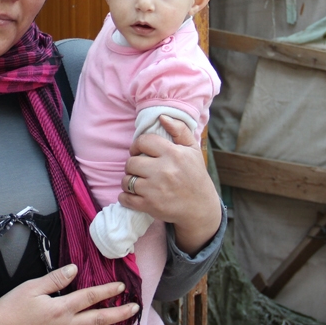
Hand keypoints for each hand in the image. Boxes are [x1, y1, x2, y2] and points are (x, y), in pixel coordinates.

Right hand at [0, 264, 139, 324]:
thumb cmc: (10, 309)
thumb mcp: (31, 287)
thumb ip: (55, 278)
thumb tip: (75, 269)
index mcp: (61, 308)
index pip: (91, 297)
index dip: (107, 291)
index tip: (121, 287)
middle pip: (99, 320)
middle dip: (120, 315)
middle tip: (135, 309)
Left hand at [120, 115, 221, 254]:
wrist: (200, 208)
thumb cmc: (195, 176)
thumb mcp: (193, 150)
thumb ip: (180, 130)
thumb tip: (162, 116)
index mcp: (173, 154)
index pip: (143, 142)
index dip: (137, 145)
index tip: (139, 151)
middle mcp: (163, 170)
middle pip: (131, 162)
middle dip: (132, 165)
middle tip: (139, 169)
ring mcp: (155, 189)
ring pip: (126, 180)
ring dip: (128, 181)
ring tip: (137, 182)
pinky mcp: (149, 205)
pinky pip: (126, 198)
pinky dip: (125, 197)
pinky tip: (132, 195)